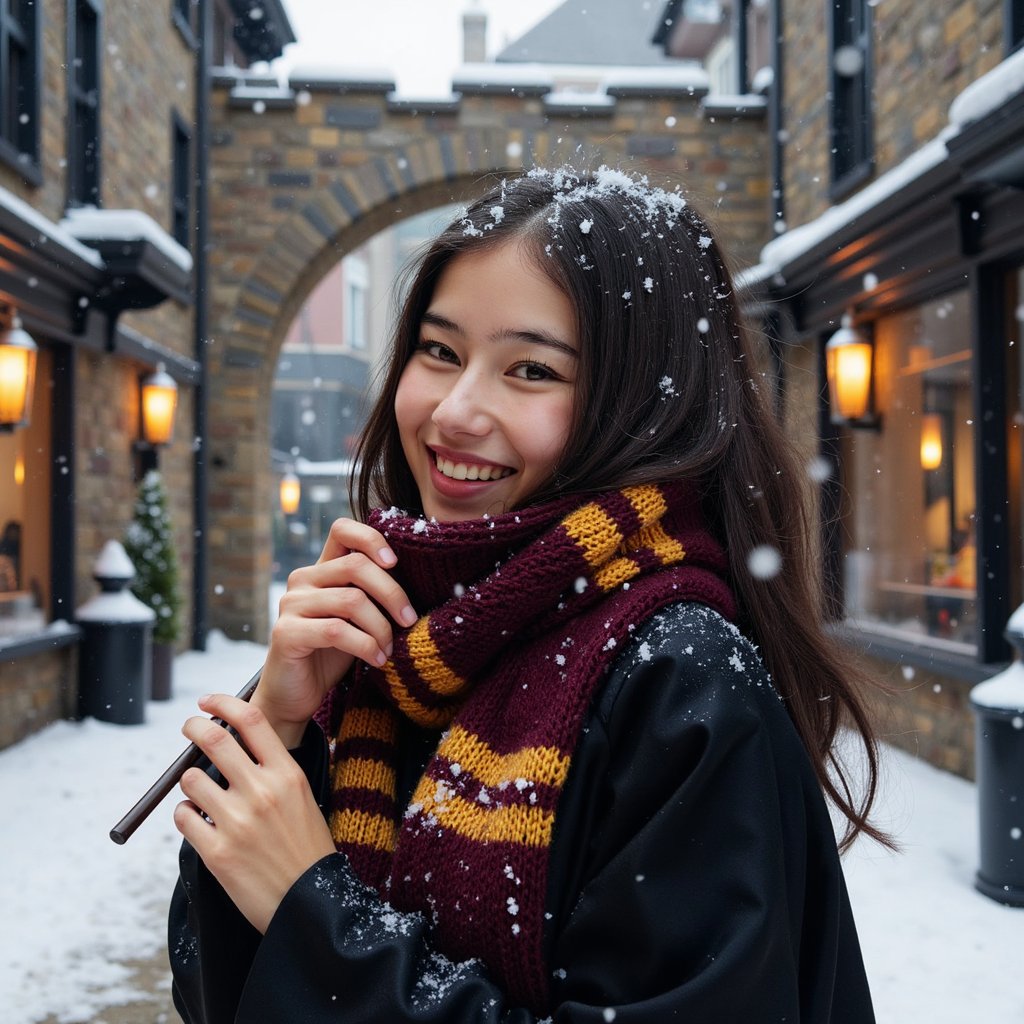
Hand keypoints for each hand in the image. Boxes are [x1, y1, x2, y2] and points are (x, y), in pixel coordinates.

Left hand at [174, 693, 337, 933]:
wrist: (310, 903)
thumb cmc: (306, 848)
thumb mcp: (301, 797)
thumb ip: (272, 770)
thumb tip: (232, 743)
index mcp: (288, 774)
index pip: (252, 720)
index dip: (224, 703)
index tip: (208, 702)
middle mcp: (262, 791)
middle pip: (215, 739)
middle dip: (194, 728)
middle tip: (190, 727)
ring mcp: (237, 821)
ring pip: (192, 779)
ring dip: (191, 782)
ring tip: (202, 795)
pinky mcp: (217, 852)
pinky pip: (183, 817)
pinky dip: (186, 815)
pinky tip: (200, 823)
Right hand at [256, 517, 417, 745]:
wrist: (295, 695)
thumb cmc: (333, 654)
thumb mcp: (358, 618)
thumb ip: (373, 593)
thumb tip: (420, 578)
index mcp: (321, 569)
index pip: (342, 530)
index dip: (371, 538)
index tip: (395, 562)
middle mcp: (302, 580)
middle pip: (356, 566)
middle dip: (392, 593)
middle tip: (409, 620)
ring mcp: (291, 604)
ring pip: (352, 601)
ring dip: (381, 628)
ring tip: (390, 649)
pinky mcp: (286, 633)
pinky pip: (337, 631)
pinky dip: (366, 646)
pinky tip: (378, 660)